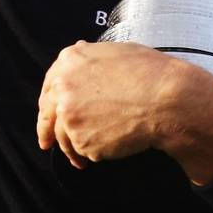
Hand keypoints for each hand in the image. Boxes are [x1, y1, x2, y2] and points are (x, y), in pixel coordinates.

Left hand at [36, 40, 212, 184]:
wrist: (165, 99)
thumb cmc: (150, 74)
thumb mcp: (116, 52)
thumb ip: (90, 60)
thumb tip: (82, 63)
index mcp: (70, 60)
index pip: (50, 86)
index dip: (49, 104)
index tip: (48, 115)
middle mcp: (63, 86)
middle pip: (47, 113)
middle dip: (46, 131)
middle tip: (47, 143)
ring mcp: (70, 114)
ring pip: (64, 138)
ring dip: (71, 150)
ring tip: (81, 160)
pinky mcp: (82, 140)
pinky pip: (84, 151)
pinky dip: (92, 155)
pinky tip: (106, 152)